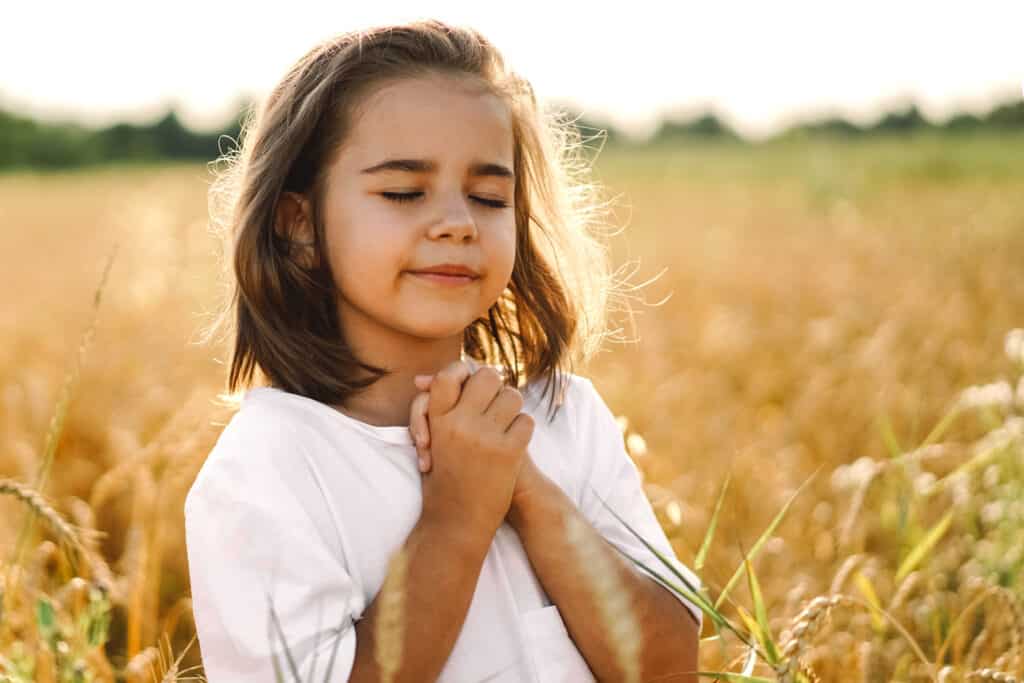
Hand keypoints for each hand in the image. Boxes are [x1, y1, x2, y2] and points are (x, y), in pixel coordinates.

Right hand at [410, 368, 549, 522]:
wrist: (456, 522)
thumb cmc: (441, 479)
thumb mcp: (428, 440)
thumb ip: (431, 408)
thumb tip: (424, 378)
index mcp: (436, 418)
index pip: (451, 372)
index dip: (463, 371)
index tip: (469, 384)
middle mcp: (459, 423)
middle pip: (488, 376)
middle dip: (494, 386)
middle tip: (492, 401)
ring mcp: (485, 437)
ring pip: (512, 396)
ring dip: (511, 408)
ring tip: (503, 423)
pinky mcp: (508, 452)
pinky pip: (526, 421)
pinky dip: (522, 430)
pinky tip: (512, 443)